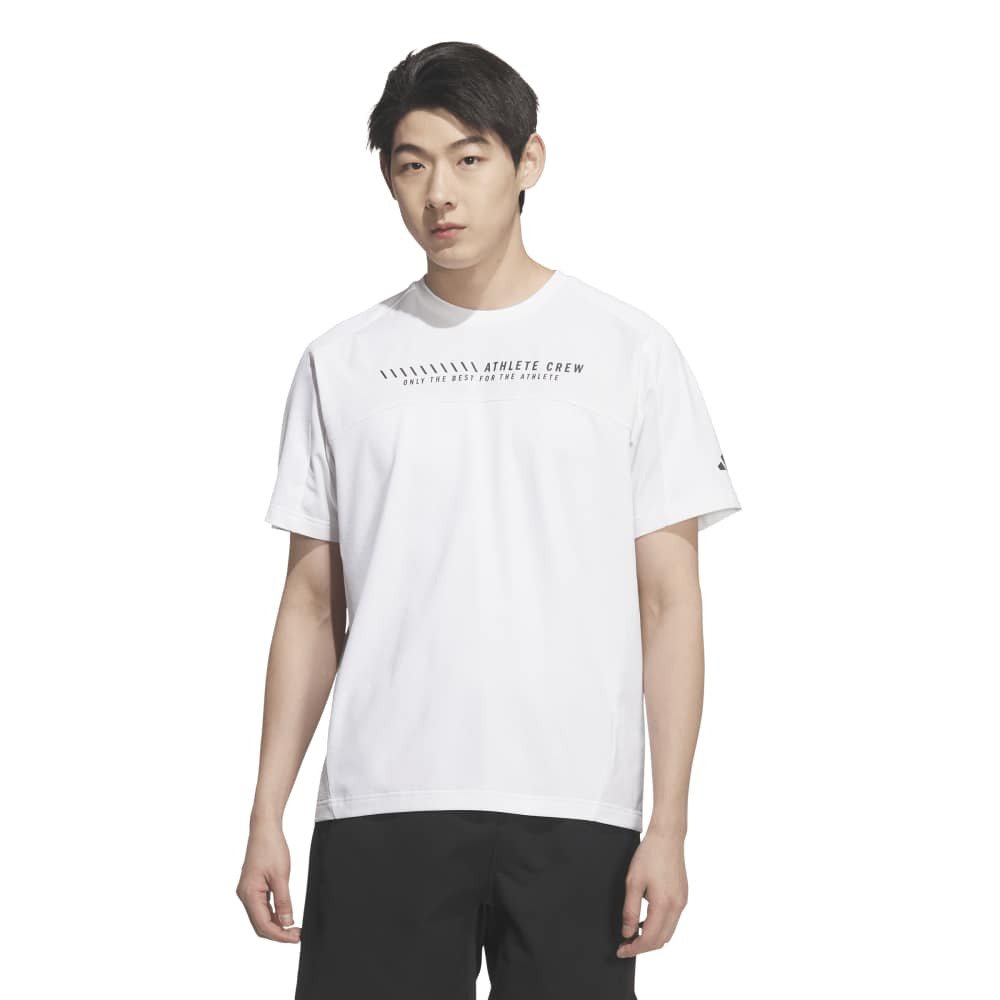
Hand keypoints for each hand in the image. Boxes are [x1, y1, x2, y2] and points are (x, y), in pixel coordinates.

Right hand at [236, 819, 300, 942]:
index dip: (280, 935)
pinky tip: (286, 915)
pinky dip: (273, 914)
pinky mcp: (253, 887)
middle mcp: (245, 895)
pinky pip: (262, 907)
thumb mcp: (281, 876)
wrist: (264, 828)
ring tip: (294, 928)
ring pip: (260, 917)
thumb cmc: (271, 847)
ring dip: (276, 924)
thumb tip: (287, 923)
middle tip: (297, 935)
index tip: (296, 938)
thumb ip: (284, 901)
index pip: (263, 925)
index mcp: (248, 894)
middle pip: (260, 924)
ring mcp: (248, 891)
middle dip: (278, 932)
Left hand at [616, 827, 687, 957]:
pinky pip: (672, 921)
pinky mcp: (683, 897)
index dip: (634, 949)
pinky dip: (659, 927)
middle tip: (625, 945)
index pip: (650, 939)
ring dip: (652, 938)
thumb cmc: (649, 855)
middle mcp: (677, 907)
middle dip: (643, 947)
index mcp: (664, 904)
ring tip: (633, 934)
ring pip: (668, 932)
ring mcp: (682, 902)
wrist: (667, 837)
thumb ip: (630, 911)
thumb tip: (627, 933)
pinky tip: (646, 921)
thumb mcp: (632, 882)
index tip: (621, 950)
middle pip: (661, 941)